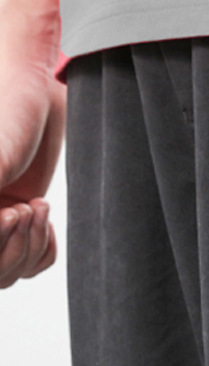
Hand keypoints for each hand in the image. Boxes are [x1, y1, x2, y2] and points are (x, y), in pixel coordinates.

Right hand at [0, 9, 65, 288]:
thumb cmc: (7, 112)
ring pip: (10, 275)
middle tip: (25, 208)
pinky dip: (43, 248)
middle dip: (11, 248)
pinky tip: (41, 211)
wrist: (35, 90)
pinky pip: (34, 264)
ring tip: (37, 206)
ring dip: (30, 245)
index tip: (8, 212)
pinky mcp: (22, 225)